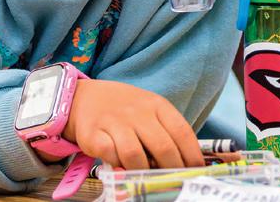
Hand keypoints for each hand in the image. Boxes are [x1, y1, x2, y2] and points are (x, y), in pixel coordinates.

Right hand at [62, 79, 203, 169]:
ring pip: (135, 155)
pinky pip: (110, 155)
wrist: (84, 98)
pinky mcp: (93, 133)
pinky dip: (117, 165)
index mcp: (156, 104)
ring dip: (143, 172)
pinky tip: (119, 165)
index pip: (182, 131)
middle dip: (171, 170)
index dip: (192, 155)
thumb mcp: (148, 111)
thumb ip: (166, 132)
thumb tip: (186, 166)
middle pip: (163, 147)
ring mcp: (114, 121)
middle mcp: (137, 111)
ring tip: (144, 176)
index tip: (195, 172)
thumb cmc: (124, 110)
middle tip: (172, 182)